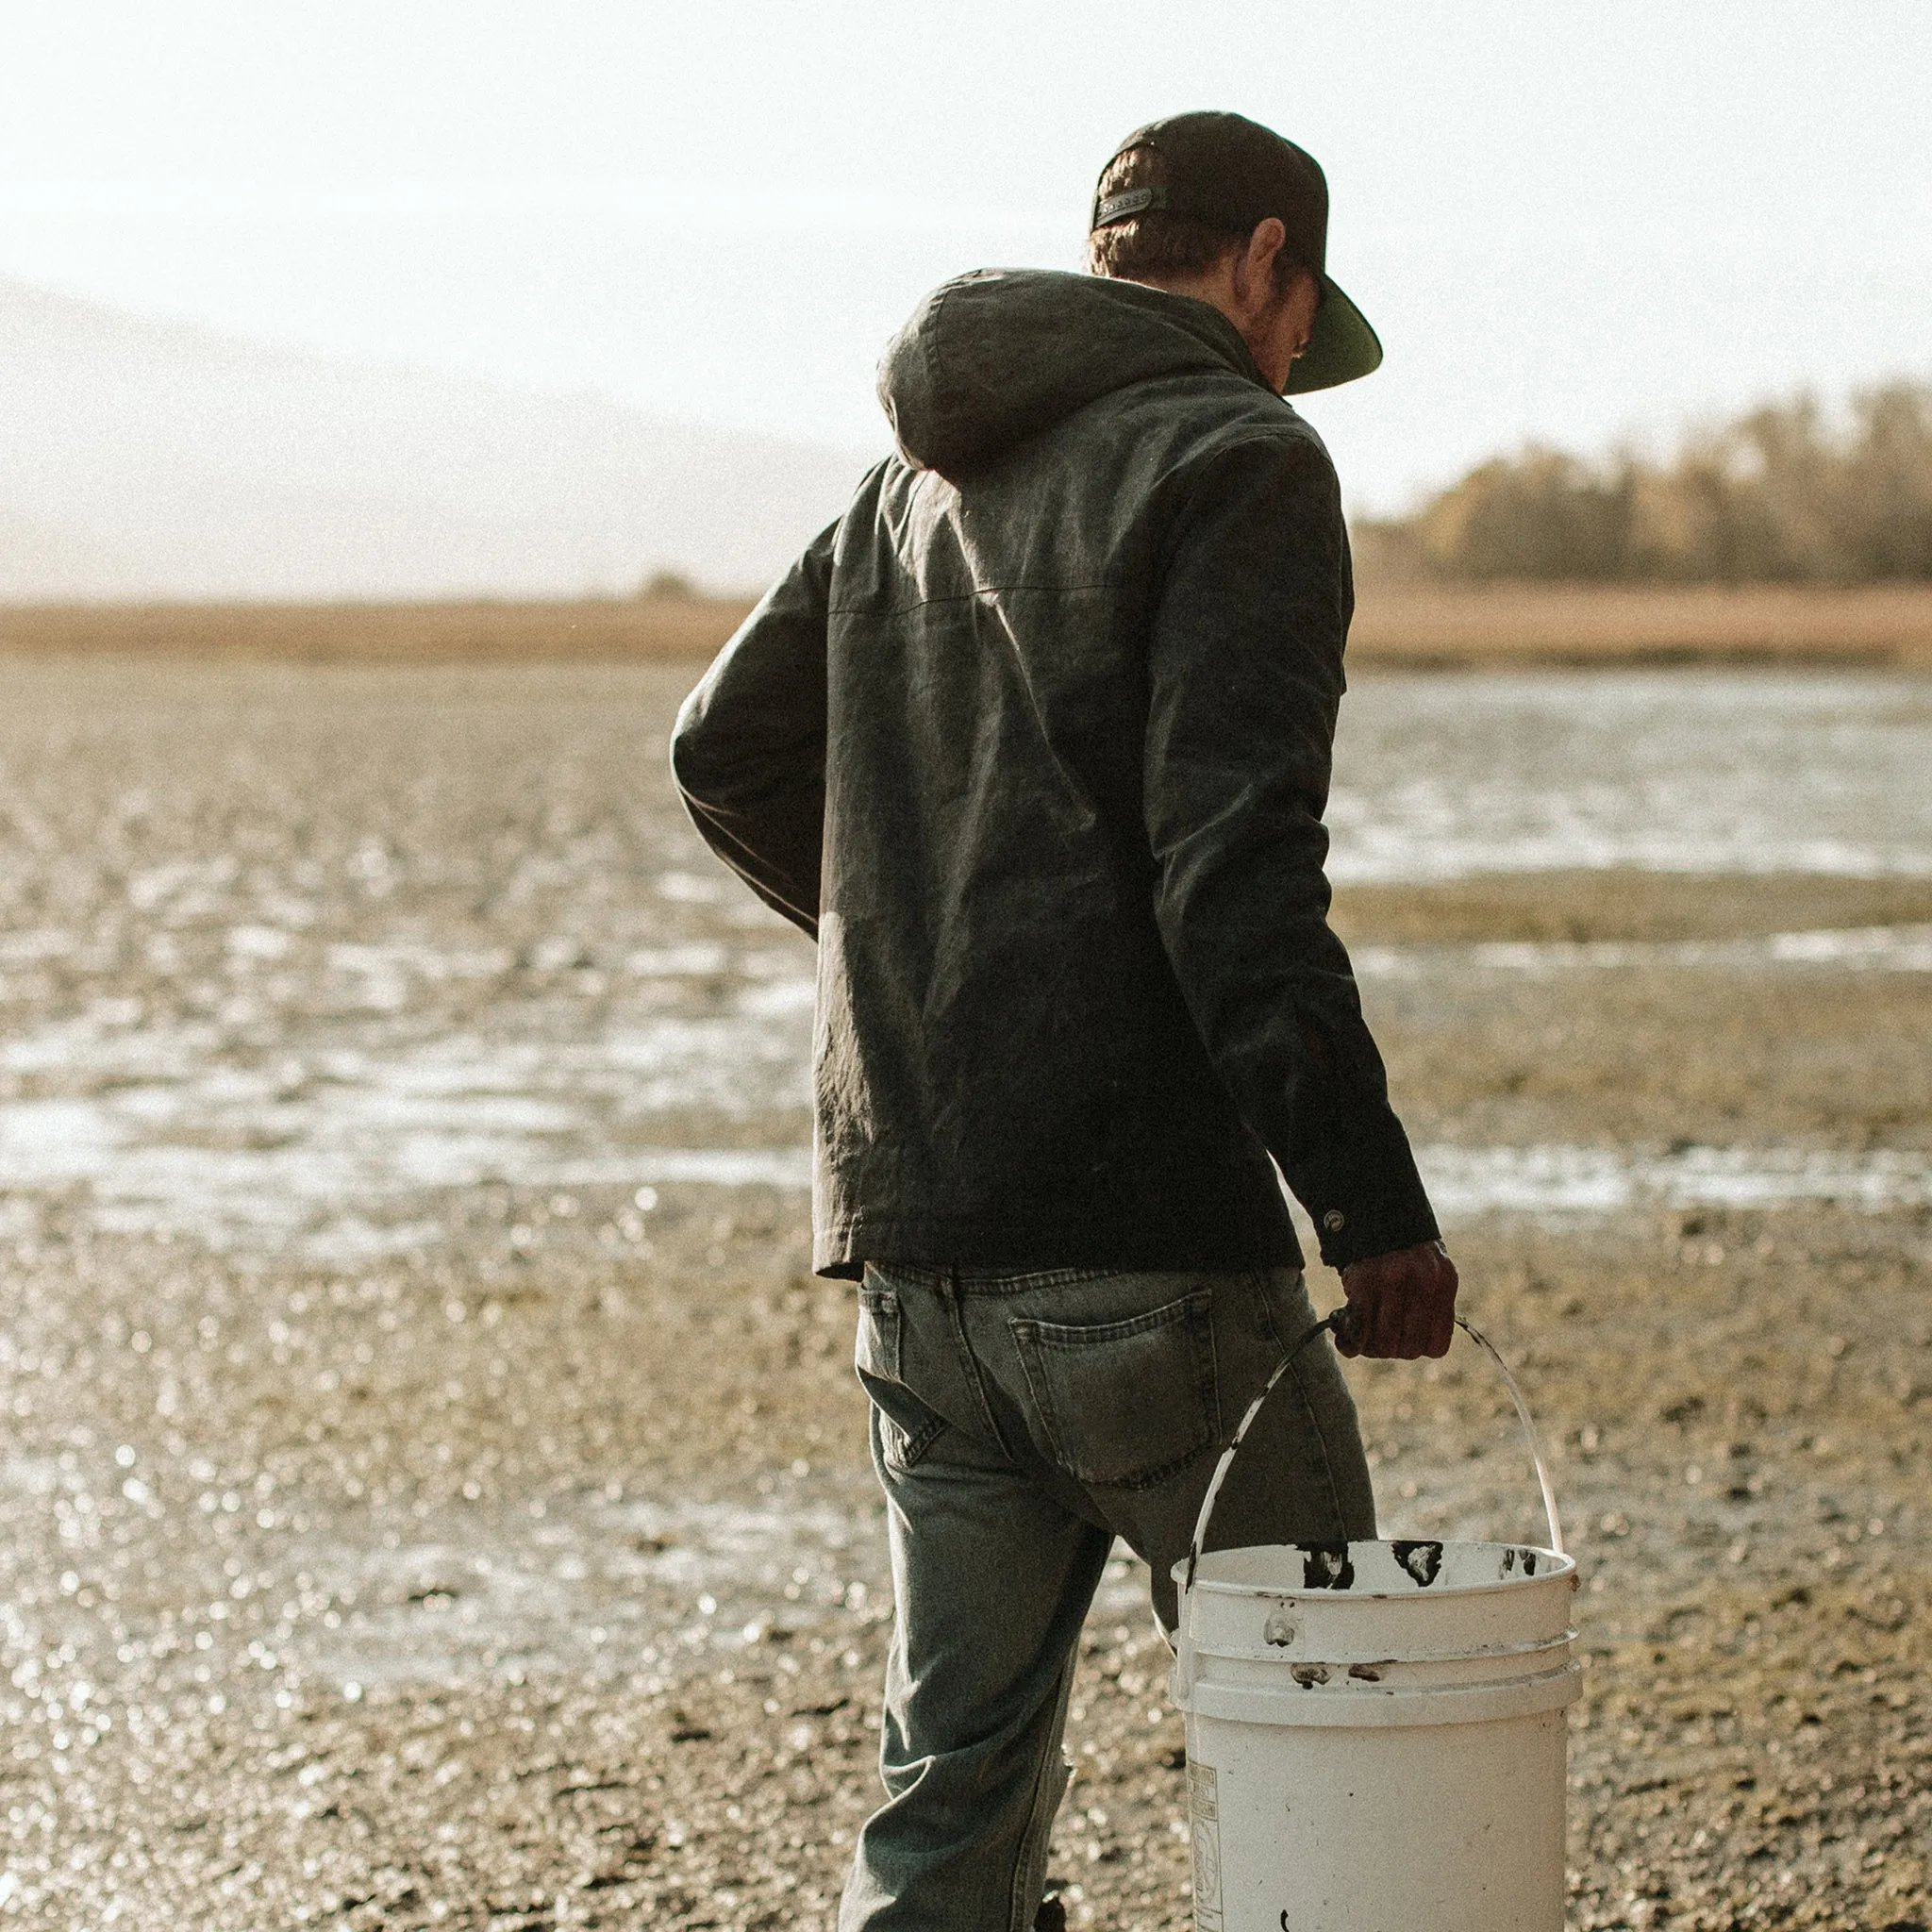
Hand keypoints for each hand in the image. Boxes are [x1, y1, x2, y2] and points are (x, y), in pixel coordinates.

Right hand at [1336, 1241, 1457, 1359]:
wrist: (1373, 1208)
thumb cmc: (1400, 1249)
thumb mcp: (1427, 1271)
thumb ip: (1424, 1306)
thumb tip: (1401, 1346)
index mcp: (1444, 1282)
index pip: (1436, 1345)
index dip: (1417, 1348)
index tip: (1402, 1339)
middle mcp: (1424, 1282)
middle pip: (1409, 1348)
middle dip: (1391, 1350)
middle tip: (1377, 1338)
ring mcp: (1394, 1281)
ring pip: (1384, 1342)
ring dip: (1369, 1347)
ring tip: (1360, 1335)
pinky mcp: (1365, 1281)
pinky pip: (1360, 1326)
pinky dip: (1350, 1340)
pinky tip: (1345, 1337)